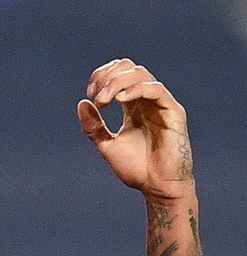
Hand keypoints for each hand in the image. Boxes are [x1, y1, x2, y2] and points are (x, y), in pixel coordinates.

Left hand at [79, 59, 191, 199]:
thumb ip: (93, 126)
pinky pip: (156, 90)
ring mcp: (161, 105)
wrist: (156, 186)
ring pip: (142, 75)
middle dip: (108, 77)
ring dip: (118, 82)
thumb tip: (82, 102)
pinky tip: (120, 100)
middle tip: (96, 95)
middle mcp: (147, 101)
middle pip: (130, 69)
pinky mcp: (173, 112)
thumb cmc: (136, 168)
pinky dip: (136, 90)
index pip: (119, 74)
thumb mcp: (106, 145)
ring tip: (104, 99)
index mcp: (132, 106)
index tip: (89, 93)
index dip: (102, 76)